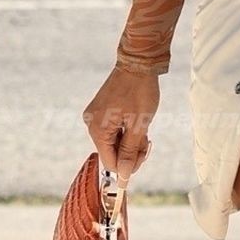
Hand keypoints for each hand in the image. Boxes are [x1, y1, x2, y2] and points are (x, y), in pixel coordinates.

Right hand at [83, 66, 159, 188]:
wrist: (138, 63)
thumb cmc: (140, 92)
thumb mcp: (139, 125)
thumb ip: (129, 151)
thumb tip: (123, 175)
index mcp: (97, 129)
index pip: (109, 161)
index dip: (127, 166)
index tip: (143, 157)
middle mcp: (91, 124)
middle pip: (111, 152)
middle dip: (131, 152)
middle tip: (147, 143)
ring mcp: (95, 116)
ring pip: (114, 142)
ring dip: (131, 141)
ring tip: (145, 131)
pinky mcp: (101, 110)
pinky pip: (113, 130)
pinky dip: (126, 132)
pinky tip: (138, 125)